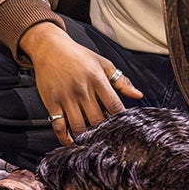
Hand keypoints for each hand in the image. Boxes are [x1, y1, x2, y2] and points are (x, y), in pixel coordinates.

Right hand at [21, 24, 141, 141]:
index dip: (120, 119)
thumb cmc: (78, 56)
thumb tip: (138, 95)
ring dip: (86, 137)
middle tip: (107, 138)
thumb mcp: (103, 63)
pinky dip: (65, 138)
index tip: (122, 128)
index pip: (114, 105)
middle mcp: (82, 89)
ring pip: (78, 125)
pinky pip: (58, 125)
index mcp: (97, 79)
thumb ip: (121, 81)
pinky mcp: (51, 102)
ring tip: (91, 141)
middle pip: (97, 119)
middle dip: (103, 131)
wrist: (50, 48)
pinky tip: (71, 141)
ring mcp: (66, 97)